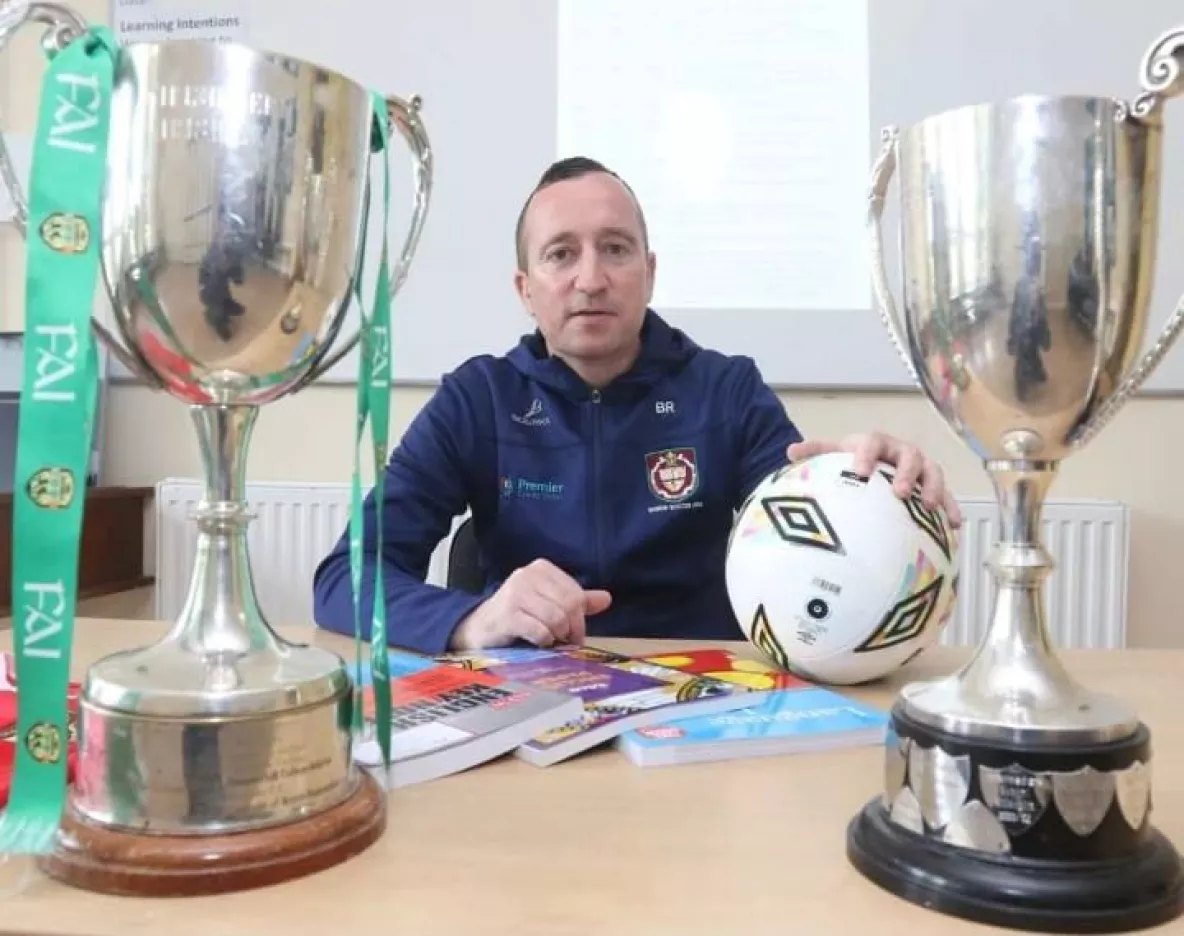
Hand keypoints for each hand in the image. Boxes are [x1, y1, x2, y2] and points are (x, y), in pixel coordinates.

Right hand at [448, 558, 611, 649]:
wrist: (478, 628)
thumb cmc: (517, 615)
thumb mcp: (548, 604)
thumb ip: (576, 601)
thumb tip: (606, 598)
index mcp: (541, 569)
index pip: (576, 593)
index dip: (580, 617)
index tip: (574, 632)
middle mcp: (527, 575)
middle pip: (569, 605)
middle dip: (572, 628)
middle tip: (566, 641)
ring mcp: (515, 593)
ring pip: (556, 618)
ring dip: (557, 636)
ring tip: (549, 640)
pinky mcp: (507, 615)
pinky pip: (540, 631)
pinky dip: (543, 641)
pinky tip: (536, 641)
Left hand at [787, 432, 962, 527]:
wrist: (874, 462)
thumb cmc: (853, 460)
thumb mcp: (834, 455)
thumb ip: (815, 452)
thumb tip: (791, 451)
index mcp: (875, 443)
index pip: (872, 443)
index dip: (866, 454)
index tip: (859, 472)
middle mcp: (901, 451)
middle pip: (910, 455)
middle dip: (907, 472)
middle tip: (899, 492)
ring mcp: (920, 467)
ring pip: (933, 471)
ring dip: (933, 487)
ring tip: (929, 506)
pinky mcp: (932, 485)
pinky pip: (947, 495)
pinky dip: (952, 507)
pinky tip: (954, 525)